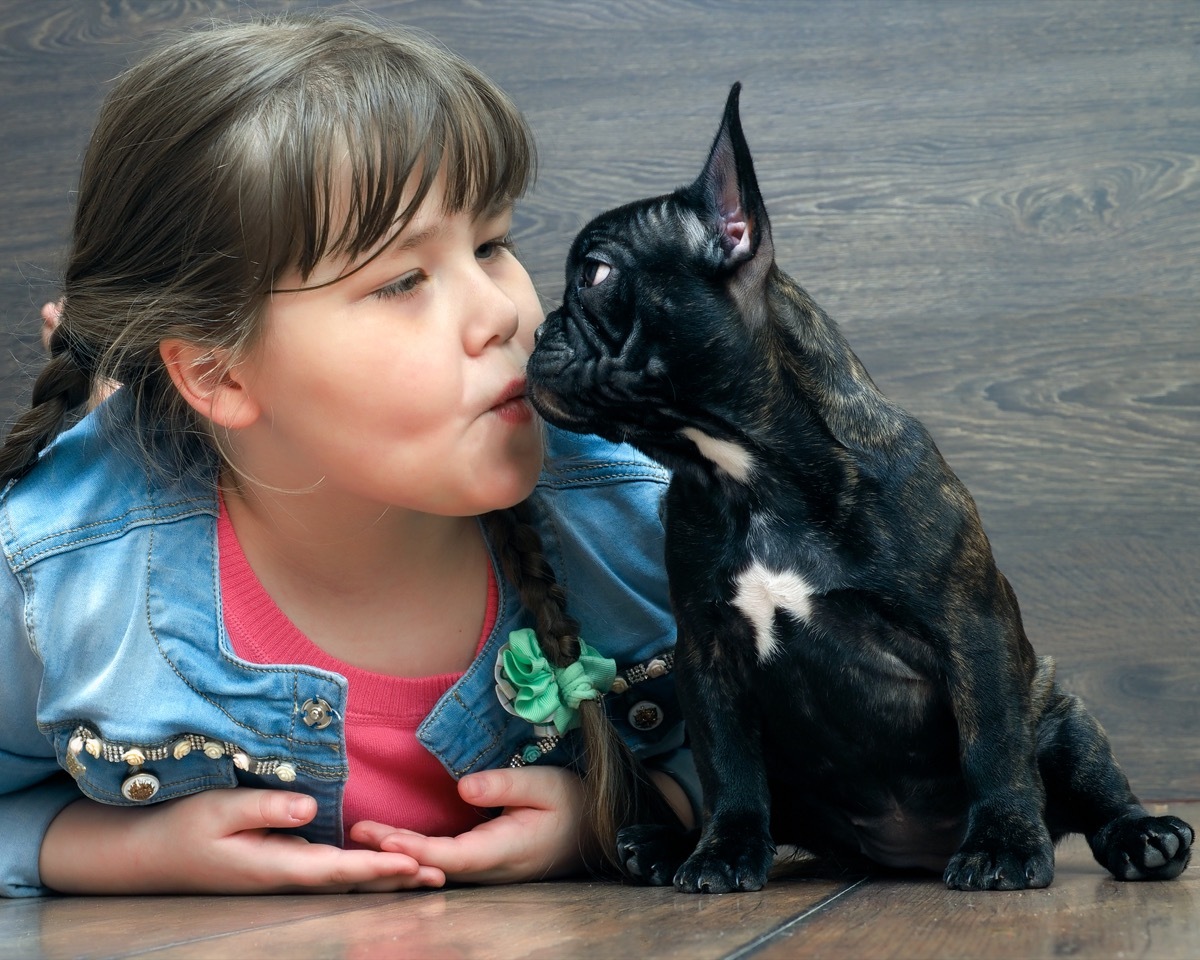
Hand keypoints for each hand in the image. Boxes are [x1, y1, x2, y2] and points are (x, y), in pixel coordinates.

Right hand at [40, 789, 444, 893]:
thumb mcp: (219, 811)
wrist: (149, 854)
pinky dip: (365, 869)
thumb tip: (312, 810)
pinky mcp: (284, 863)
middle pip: (352, 880)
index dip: (378, 867)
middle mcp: (287, 875)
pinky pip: (332, 870)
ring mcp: (286, 872)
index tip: (414, 864)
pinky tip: (387, 865)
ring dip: (387, 876)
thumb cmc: (182, 827)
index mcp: (276, 866)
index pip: (338, 868)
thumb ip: (266, 810)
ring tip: (429, 874)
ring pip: (346, 878)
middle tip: (443, 875)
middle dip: (397, 879)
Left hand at [350, 766, 590, 883]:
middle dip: (395, 851)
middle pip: (436, 865)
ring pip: (437, 868)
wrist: (593, 831)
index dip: (418, 849)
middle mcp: (490, 868)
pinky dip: (415, 852)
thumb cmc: (571, 803)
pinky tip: (392, 841)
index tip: (387, 838)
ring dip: (400, 853)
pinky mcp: (482, 863)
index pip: (454, 854)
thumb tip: (464, 788)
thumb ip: (505, 785)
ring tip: (363, 834)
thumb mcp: (546, 785)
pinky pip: (444, 862)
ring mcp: (485, 870)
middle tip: (357, 832)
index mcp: (506, 849)